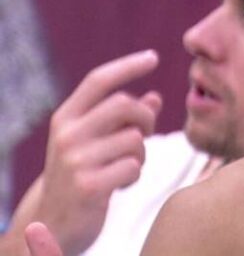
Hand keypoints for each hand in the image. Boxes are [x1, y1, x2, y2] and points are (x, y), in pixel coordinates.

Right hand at [12, 50, 161, 254]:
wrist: (54, 221)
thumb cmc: (83, 173)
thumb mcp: (95, 141)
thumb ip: (123, 120)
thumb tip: (155, 97)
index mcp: (65, 118)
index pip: (98, 80)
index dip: (127, 66)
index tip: (153, 56)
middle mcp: (66, 135)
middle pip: (124, 104)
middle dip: (145, 117)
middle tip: (146, 134)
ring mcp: (74, 161)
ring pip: (134, 139)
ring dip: (142, 153)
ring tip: (127, 165)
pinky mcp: (87, 186)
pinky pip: (133, 167)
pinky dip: (136, 174)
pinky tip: (122, 184)